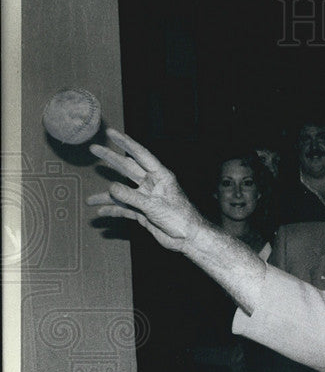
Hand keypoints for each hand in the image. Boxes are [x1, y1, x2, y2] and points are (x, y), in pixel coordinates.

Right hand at [87, 128, 205, 251]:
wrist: (188, 238)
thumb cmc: (180, 218)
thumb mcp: (154, 206)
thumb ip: (132, 197)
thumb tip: (110, 188)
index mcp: (160, 176)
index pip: (141, 155)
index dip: (126, 143)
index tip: (111, 132)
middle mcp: (152, 185)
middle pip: (128, 168)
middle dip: (111, 159)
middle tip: (94, 149)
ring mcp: (146, 198)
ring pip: (122, 192)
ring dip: (106, 196)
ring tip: (89, 199)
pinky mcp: (143, 212)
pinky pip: (124, 210)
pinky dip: (113, 211)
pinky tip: (101, 214)